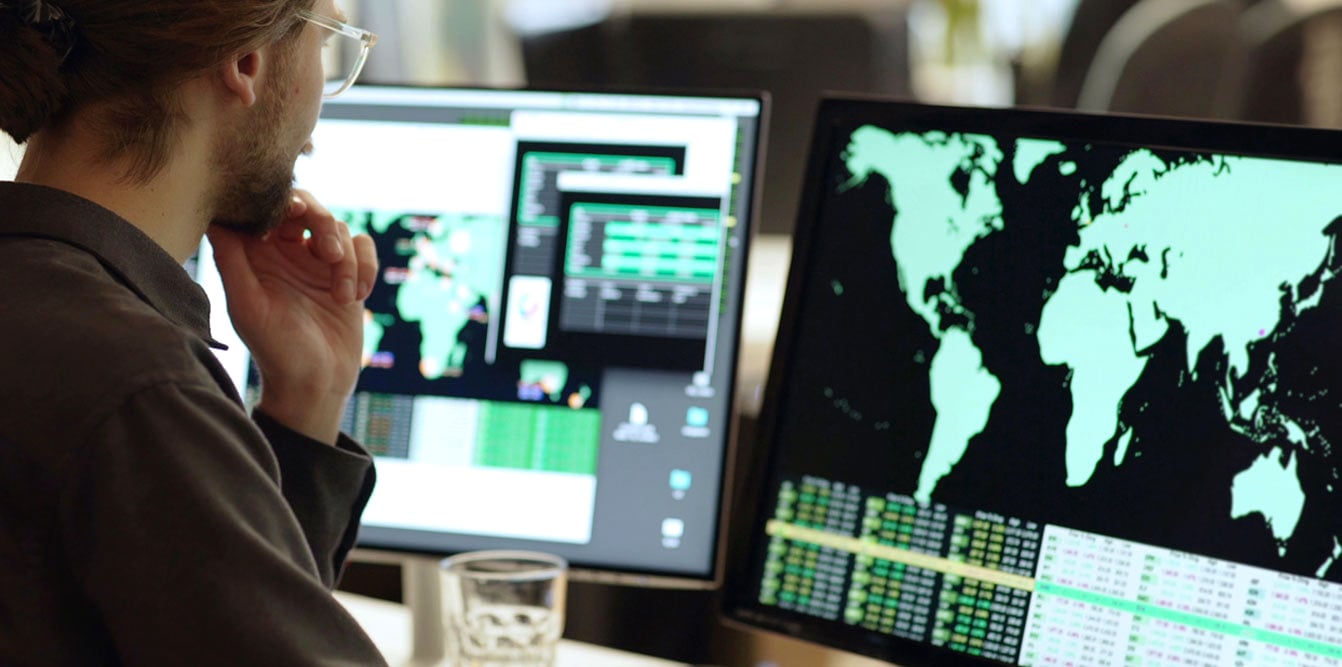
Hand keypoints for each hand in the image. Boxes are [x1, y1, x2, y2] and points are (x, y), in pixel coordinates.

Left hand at [207, 191, 377, 443]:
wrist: (315, 384)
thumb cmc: (275, 350)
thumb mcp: (247, 305)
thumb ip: (232, 259)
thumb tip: (216, 216)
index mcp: (257, 254)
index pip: (269, 207)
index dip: (281, 202)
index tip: (289, 219)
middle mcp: (287, 252)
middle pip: (308, 207)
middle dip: (323, 223)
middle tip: (329, 253)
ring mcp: (320, 262)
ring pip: (340, 228)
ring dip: (347, 260)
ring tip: (342, 296)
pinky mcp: (350, 274)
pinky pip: (364, 247)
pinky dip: (366, 267)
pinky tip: (356, 296)